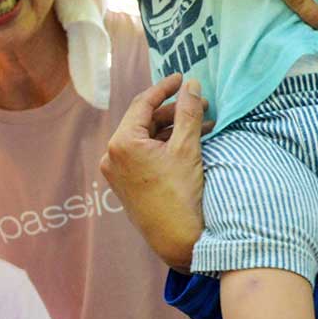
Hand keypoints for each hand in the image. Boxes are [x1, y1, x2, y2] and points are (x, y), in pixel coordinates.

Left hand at [101, 74, 207, 271]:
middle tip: (202, 105)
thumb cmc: (181, 194)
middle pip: (145, 121)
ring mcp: (117, 172)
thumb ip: (189, 112)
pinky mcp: (126, 184)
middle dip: (174, 111)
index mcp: (122, 143)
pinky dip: (165, 146)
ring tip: (204, 125)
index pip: (143, 103)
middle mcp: (112, 156)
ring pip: (146, 138)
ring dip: (173, 129)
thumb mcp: (187, 148)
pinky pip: (144, 155)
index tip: (183, 78)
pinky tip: (189, 143)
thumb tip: (193, 85)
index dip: (165, 88)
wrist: (178, 240)